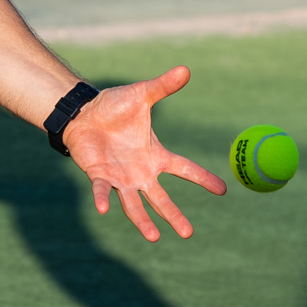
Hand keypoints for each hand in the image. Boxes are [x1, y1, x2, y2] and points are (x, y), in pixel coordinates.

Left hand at [63, 65, 225, 241]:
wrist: (83, 113)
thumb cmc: (113, 107)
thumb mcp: (141, 95)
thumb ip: (163, 86)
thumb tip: (186, 69)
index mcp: (155, 155)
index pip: (185, 169)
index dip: (203, 178)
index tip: (223, 190)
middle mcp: (141, 171)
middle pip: (161, 198)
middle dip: (174, 216)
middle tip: (188, 234)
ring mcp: (120, 176)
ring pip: (135, 203)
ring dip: (143, 220)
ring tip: (154, 238)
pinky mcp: (99, 174)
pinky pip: (102, 189)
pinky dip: (104, 198)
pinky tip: (105, 210)